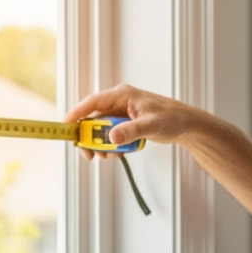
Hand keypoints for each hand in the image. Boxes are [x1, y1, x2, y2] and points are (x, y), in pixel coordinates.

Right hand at [64, 84, 207, 160]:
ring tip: (110, 157)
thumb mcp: (151, 125)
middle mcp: (119, 102)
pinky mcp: (125, 123)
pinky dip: (111, 146)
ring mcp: (121, 113)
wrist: (185, 125)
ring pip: (101, 129)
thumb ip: (131, 131)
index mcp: (122, 95)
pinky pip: (110, 135)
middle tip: (89, 155)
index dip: (77, 113)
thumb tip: (112, 138)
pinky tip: (120, 154)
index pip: (93, 102)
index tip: (66, 125)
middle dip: (89, 138)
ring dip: (101, 145)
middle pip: (93, 119)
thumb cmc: (172, 118)